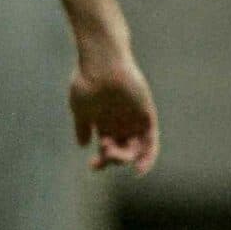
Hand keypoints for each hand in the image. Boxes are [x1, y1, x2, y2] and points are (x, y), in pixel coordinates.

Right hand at [68, 54, 157, 173]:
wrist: (101, 62)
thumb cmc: (87, 81)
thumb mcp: (79, 106)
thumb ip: (82, 126)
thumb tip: (83, 145)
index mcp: (104, 122)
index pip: (107, 148)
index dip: (101, 160)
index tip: (92, 167)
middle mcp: (120, 122)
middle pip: (122, 150)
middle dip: (113, 159)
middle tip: (105, 155)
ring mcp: (134, 119)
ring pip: (136, 148)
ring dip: (127, 158)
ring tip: (116, 156)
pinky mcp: (146, 114)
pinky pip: (151, 140)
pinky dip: (148, 155)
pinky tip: (140, 167)